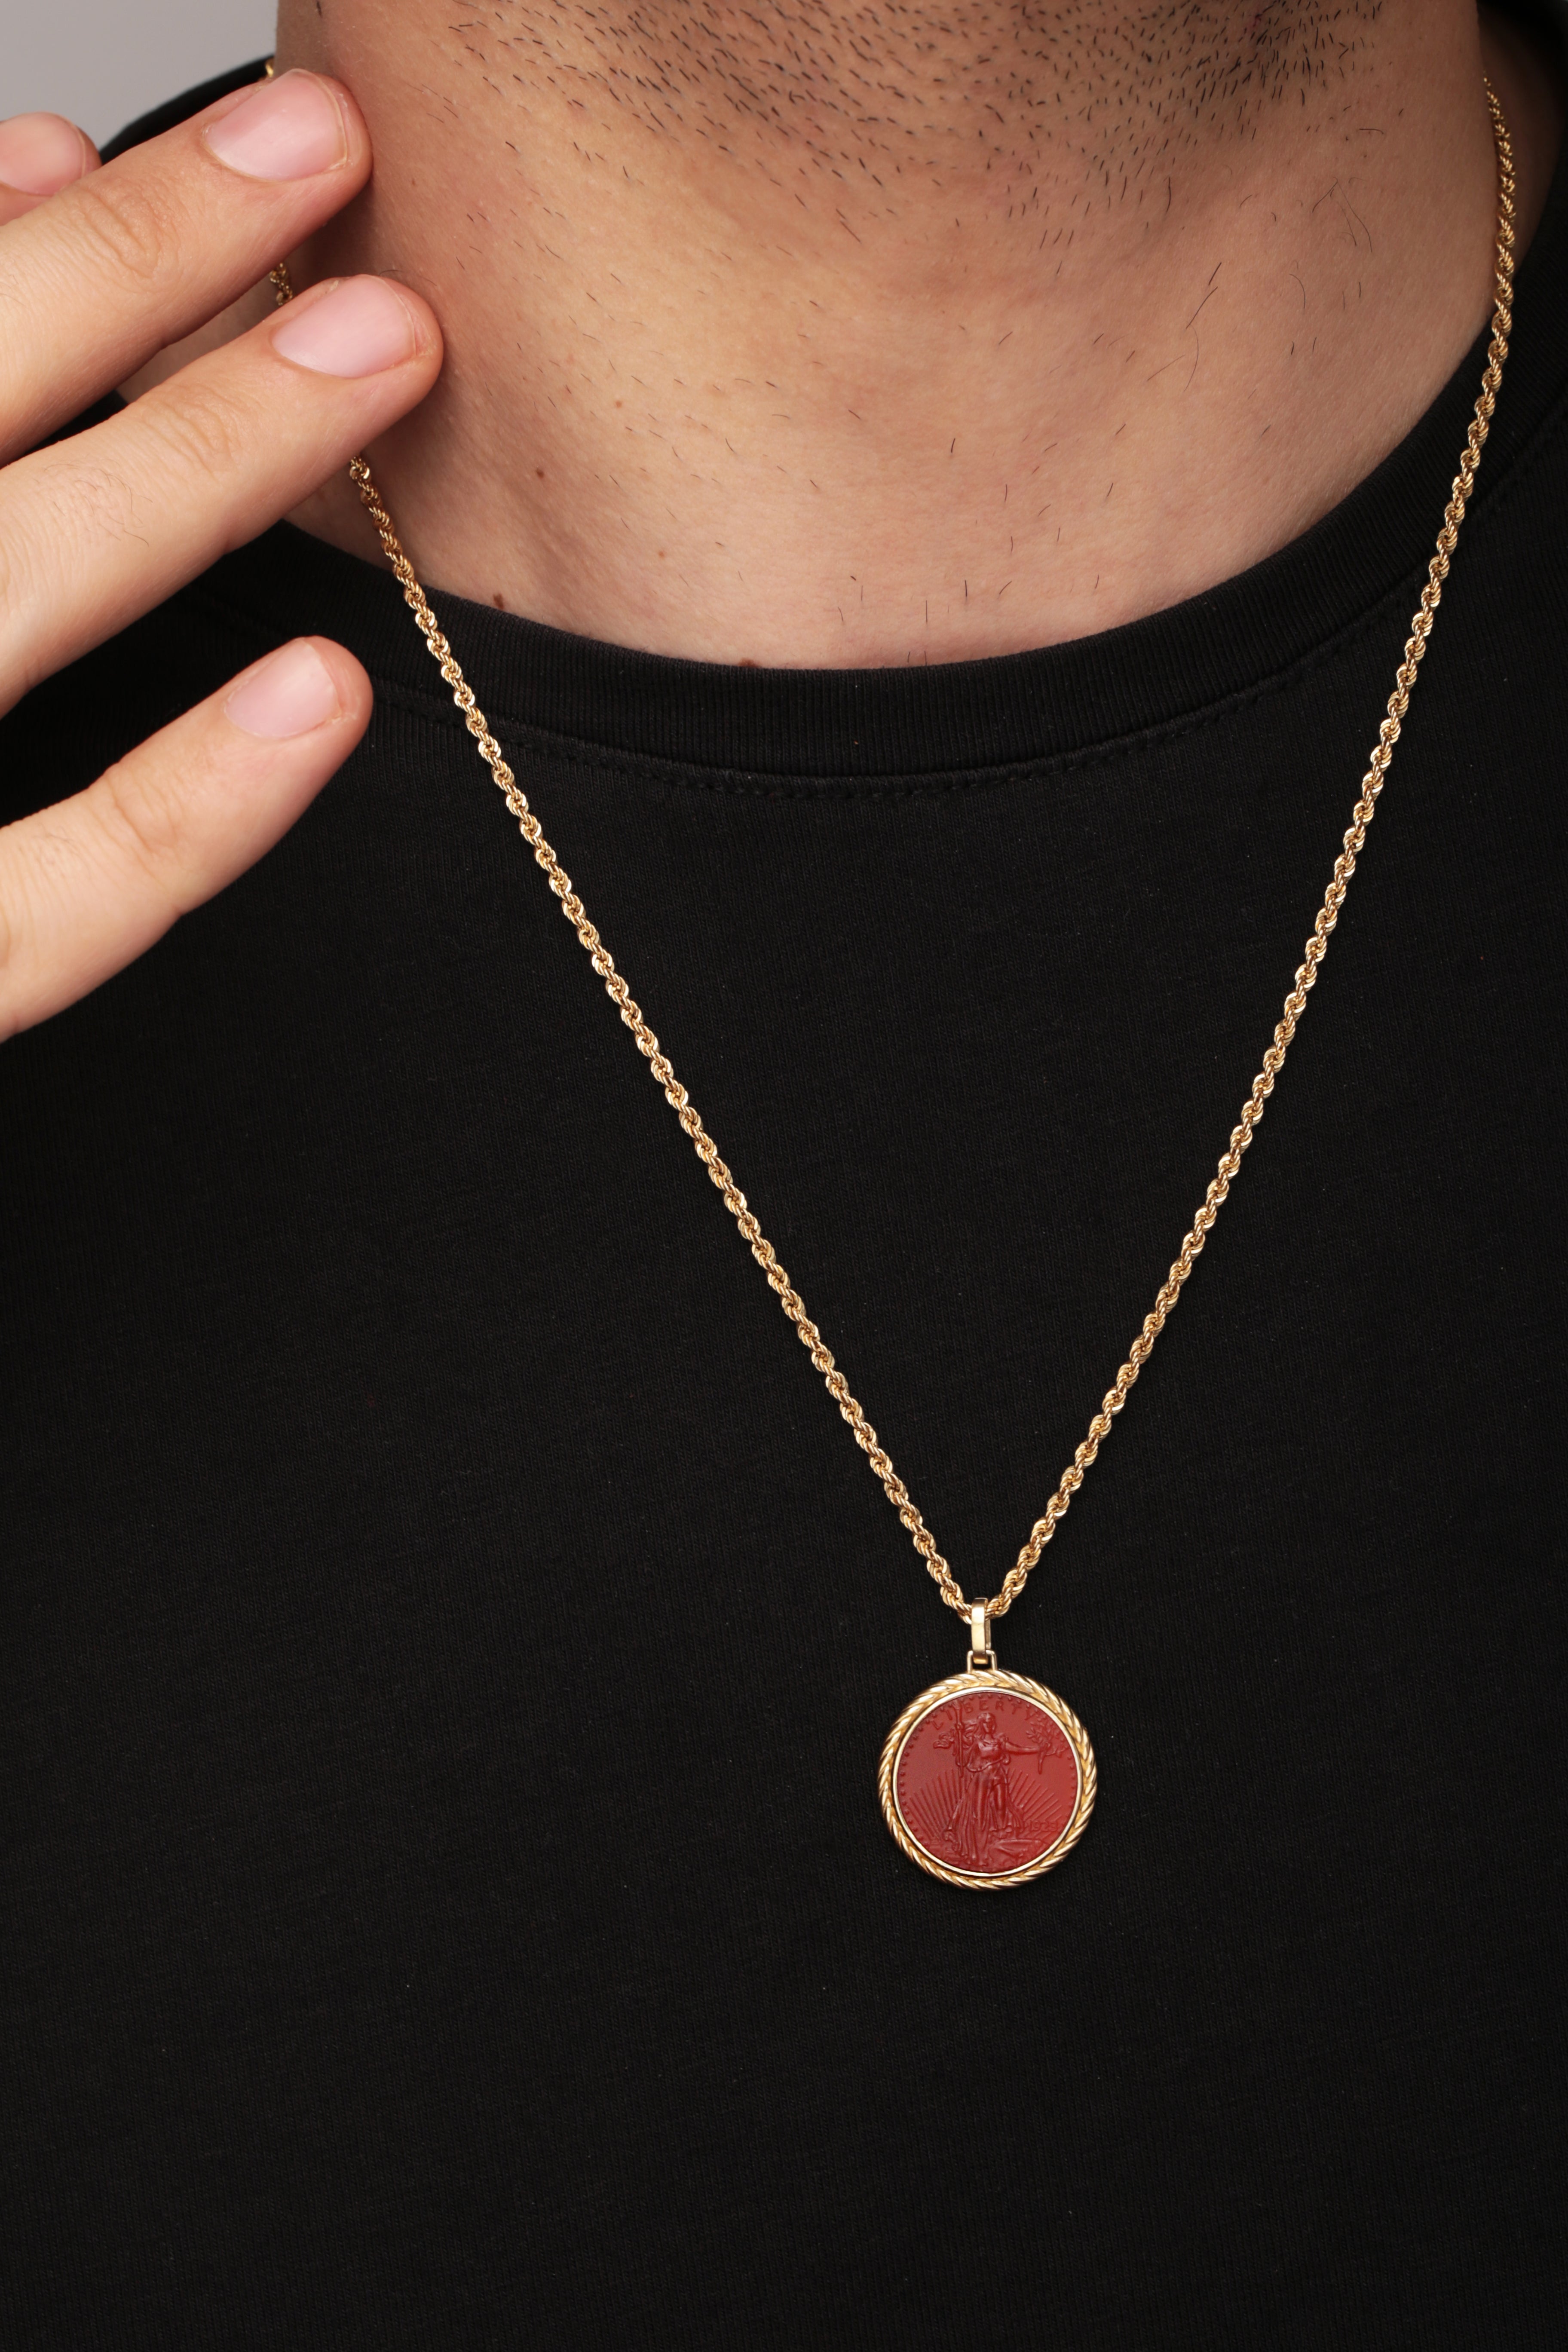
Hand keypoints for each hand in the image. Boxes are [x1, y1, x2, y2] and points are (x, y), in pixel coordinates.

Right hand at [0, 75, 442, 1039]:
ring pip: (2, 605)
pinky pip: (37, 917)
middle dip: (131, 276)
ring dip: (195, 460)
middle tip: (319, 157)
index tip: (123, 137)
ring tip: (380, 347)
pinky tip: (324, 690)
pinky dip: (180, 805)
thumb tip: (21, 183)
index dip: (13, 252)